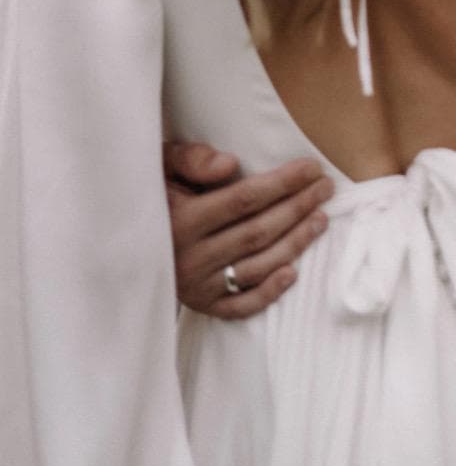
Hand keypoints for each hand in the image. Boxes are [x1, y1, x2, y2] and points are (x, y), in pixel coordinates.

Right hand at [164, 142, 333, 320]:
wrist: (119, 238)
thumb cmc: (150, 193)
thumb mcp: (159, 166)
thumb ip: (191, 159)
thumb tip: (229, 166)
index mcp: (179, 219)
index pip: (243, 199)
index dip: (282, 183)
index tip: (311, 168)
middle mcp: (188, 257)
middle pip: (257, 232)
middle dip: (297, 207)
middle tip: (325, 188)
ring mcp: (195, 287)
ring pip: (256, 266)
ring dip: (295, 242)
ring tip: (321, 219)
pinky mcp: (201, 306)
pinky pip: (241, 305)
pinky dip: (269, 291)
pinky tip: (293, 271)